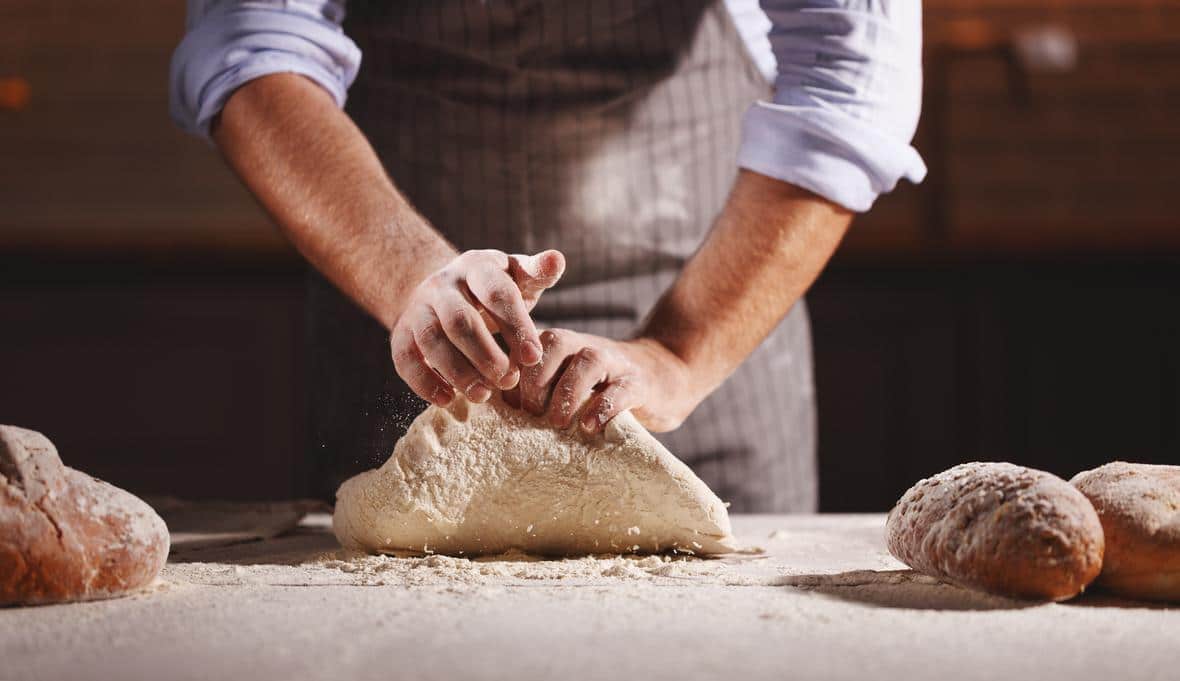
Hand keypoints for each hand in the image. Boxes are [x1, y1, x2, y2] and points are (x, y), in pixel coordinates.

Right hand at [391, 249, 564, 405]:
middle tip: (509, 381)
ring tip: (482, 395)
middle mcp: (443, 284)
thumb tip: (557, 260)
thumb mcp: (518, 276)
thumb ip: (538, 272)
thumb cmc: (495, 288)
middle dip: (485, 355)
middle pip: (460, 320)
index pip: (497, 294)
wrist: (446, 291)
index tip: (534, 357)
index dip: (516, 326)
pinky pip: (405, 358)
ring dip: (457, 371)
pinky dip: (423, 382)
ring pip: (431, 340)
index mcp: (477, 267)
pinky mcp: (402, 332)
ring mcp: (419, 307)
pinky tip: (447, 400)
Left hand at [510, 330, 696, 432]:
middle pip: (553, 345)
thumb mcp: (562, 383)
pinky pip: (621, 390)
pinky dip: (604, 407)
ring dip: (567, 392)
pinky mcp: (639, 383)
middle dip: (535, 380)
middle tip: (528, 414)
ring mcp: (614, 362)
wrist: (659, 378)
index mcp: (557, 345)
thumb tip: (490, 414)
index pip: (526, 346)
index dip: (510, 373)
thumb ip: (531, 391)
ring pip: (588, 362)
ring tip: (557, 422)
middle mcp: (583, 346)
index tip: (501, 404)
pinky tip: (590, 427)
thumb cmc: (596, 390)